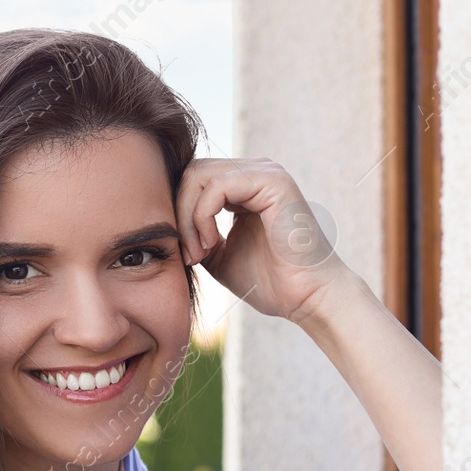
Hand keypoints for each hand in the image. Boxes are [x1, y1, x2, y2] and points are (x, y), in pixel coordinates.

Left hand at [175, 157, 353, 324]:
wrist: (306, 297)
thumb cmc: (269, 281)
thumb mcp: (218, 256)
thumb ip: (196, 234)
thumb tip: (164, 226)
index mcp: (245, 187)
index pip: (192, 180)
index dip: (177, 214)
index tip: (184, 254)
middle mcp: (256, 173)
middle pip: (190, 173)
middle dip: (178, 214)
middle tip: (188, 254)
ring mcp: (267, 173)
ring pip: (198, 175)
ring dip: (187, 218)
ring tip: (198, 252)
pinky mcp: (273, 182)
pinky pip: (215, 186)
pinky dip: (201, 217)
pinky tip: (209, 244)